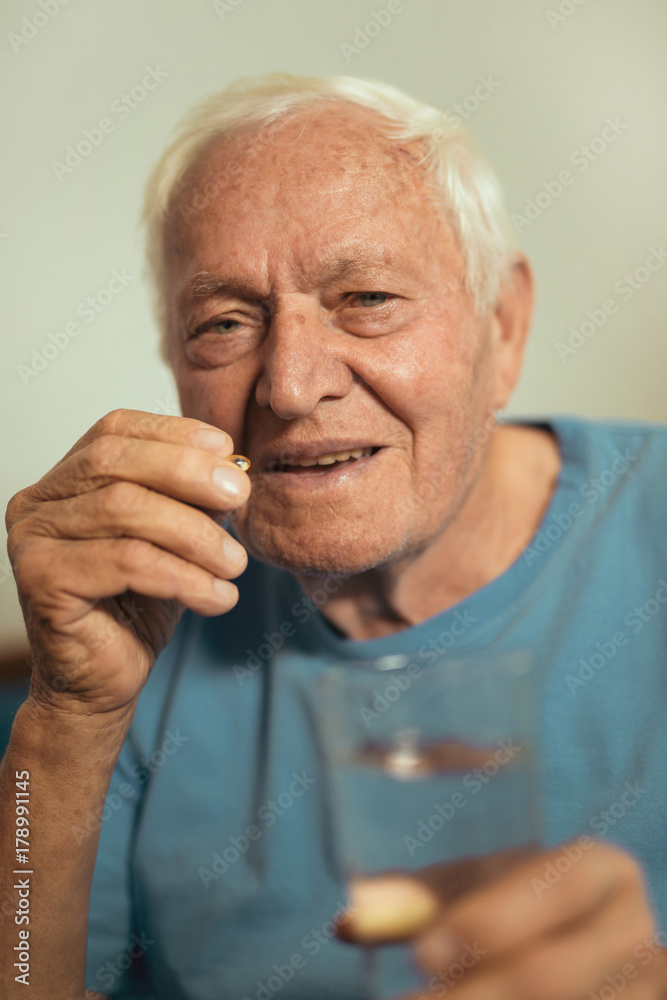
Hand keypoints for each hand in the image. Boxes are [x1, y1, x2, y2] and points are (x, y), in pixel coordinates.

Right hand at [5, 409, 249, 715]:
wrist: (105, 682)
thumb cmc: (138, 607)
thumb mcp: (176, 540)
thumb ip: (192, 499)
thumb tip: (232, 468)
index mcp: (64, 480)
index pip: (114, 430)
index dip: (173, 433)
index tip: (228, 451)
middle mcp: (38, 502)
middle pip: (116, 461)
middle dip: (188, 473)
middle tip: (239, 498)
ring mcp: (32, 539)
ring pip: (125, 509)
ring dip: (195, 533)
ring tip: (234, 564)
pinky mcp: (42, 580)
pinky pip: (126, 561)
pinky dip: (183, 576)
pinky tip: (218, 597)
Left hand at [339, 841, 666, 998]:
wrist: (590, 949)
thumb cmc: (524, 906)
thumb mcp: (486, 889)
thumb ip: (423, 899)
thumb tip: (349, 921)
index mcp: (603, 871)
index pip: (558, 885)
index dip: (492, 919)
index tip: (424, 952)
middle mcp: (635, 933)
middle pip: (554, 975)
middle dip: (472, 995)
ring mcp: (643, 993)